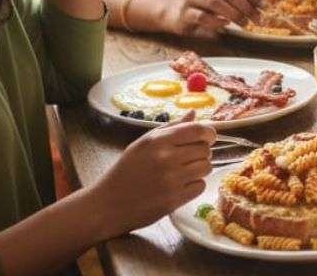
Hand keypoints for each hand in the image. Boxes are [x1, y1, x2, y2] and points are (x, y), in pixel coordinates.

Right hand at [88, 112, 215, 238]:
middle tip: (189, 158)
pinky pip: (200, 186)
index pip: (198, 130)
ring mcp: (171, 180)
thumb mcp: (143, 143)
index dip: (209, 132)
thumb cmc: (126, 170)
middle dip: (202, 152)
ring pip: (206, 168)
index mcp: (157, 141)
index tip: (208, 138)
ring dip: (200, 169)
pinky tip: (180, 186)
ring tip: (184, 172)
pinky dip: (194, 186)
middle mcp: (166, 159)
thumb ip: (171, 127)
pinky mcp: (174, 200)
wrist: (107, 204)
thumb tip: (194, 113)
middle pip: (205, 150)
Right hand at [161, 0, 263, 37]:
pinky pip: (203, 17)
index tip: (264, 6)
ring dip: (233, 13)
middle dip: (246, 6)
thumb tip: (263, 2)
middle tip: (257, 19)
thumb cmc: (206, 3)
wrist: (178, 13)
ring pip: (215, 2)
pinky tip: (225, 24)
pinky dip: (217, 21)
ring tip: (244, 23)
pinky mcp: (184, 13)